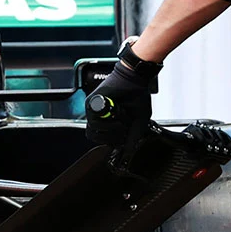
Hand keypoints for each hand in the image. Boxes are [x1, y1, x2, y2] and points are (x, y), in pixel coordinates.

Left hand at [85, 44, 159, 163]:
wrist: (135, 78)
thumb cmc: (137, 96)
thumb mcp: (138, 121)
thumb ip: (132, 138)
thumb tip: (128, 153)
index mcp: (107, 121)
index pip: (101, 139)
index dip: (112, 141)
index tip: (124, 136)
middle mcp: (99, 115)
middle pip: (94, 137)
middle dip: (111, 136)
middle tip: (123, 128)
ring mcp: (93, 109)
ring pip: (93, 129)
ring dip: (111, 127)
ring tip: (122, 118)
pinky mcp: (92, 101)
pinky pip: (94, 118)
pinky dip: (108, 119)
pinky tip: (118, 112)